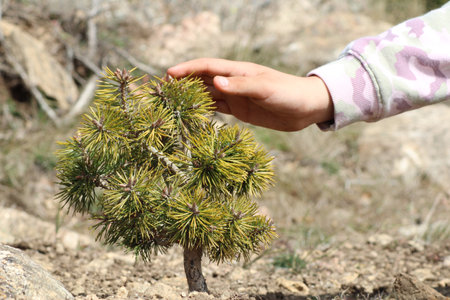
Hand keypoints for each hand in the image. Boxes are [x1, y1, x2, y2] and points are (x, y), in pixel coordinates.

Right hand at [167, 58, 332, 130]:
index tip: (169, 74)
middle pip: (204, 80)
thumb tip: (215, 83)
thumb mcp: (265, 88)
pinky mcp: (241, 110)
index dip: (188, 69)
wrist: (306, 108)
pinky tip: (193, 113)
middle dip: (184, 82)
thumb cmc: (288, 92)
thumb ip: (240, 87)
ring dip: (192, 96)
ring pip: (208, 95)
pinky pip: (218, 108)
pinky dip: (204, 109)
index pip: (207, 67)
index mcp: (238, 72)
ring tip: (172, 101)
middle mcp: (234, 82)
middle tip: (163, 89)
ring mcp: (236, 96)